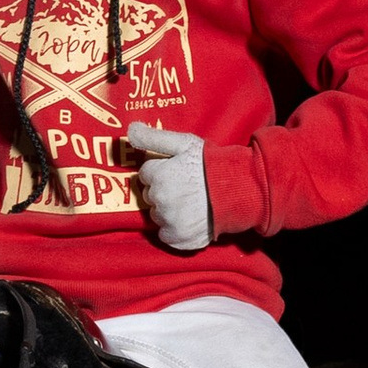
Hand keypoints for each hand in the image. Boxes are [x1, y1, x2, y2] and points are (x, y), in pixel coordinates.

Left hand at [125, 124, 211, 251]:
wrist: (238, 189)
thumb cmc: (210, 164)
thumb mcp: (183, 143)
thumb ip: (153, 137)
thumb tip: (130, 129)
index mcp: (158, 175)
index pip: (146, 174)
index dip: (162, 171)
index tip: (178, 171)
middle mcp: (160, 200)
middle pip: (150, 196)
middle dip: (163, 191)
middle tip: (185, 187)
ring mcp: (169, 220)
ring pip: (157, 216)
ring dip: (168, 211)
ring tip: (190, 203)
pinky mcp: (179, 238)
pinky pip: (166, 236)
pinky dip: (175, 230)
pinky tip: (190, 219)